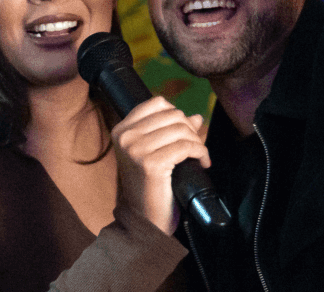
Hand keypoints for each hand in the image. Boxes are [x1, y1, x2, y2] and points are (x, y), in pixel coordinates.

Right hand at [112, 96, 209, 234]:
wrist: (144, 220)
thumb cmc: (150, 187)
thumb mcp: (155, 152)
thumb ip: (172, 131)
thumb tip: (197, 116)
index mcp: (121, 130)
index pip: (157, 103)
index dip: (177, 114)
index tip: (185, 132)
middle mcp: (125, 137)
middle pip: (172, 114)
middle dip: (190, 129)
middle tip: (195, 147)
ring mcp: (136, 150)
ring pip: (181, 129)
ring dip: (197, 142)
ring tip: (198, 155)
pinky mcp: (151, 164)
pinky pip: (186, 147)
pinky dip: (200, 152)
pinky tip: (202, 162)